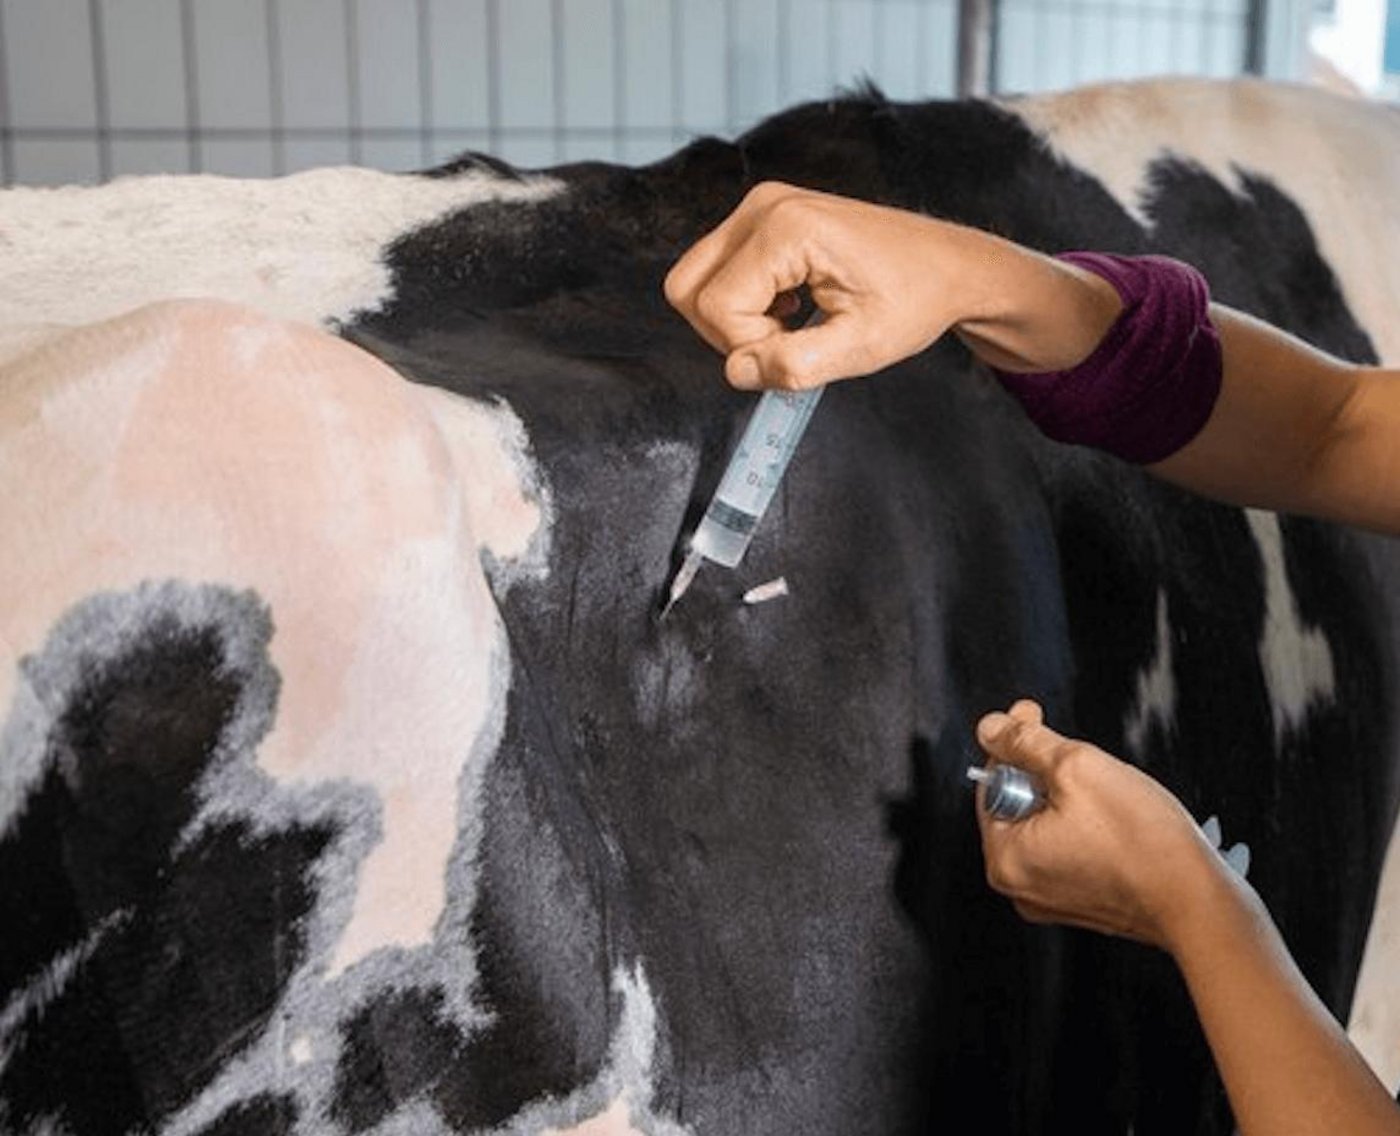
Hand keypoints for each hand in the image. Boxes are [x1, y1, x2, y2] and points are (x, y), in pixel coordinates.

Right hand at [663, 182, 976, 390]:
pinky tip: (793, 307)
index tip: (798, 349)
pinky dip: (745, 303)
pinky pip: (720, 271)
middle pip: (686, 287)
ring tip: (794, 324)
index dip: (747, 346)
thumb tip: (737, 371)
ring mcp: (762, 207)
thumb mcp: (860, 347)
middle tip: (785, 341)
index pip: (713, 306)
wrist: (948, 267)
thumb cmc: (915, 299)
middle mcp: (764, 206)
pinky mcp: (765, 218)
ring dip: (736, 320)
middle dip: (727, 331)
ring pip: (697, 281)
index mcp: (786, 228)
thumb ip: (793, 365)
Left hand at [974, 700, 1231, 951]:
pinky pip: (1069, 850)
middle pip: (1018, 806)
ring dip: (1069, 799)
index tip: (1031, 718)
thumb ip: (1025, 742)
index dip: (1015, 746)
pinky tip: (1115, 823)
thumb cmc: (1144, 844)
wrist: (1198, 901)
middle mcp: (1020, 887)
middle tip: (1078, 759)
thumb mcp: (1076, 767)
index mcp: (1005, 859)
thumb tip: (993, 728)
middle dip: (1045, 774)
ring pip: (1047, 826)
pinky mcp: (1082, 903)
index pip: (993, 784)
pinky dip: (1086, 829)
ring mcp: (1051, 899)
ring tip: (1106, 796)